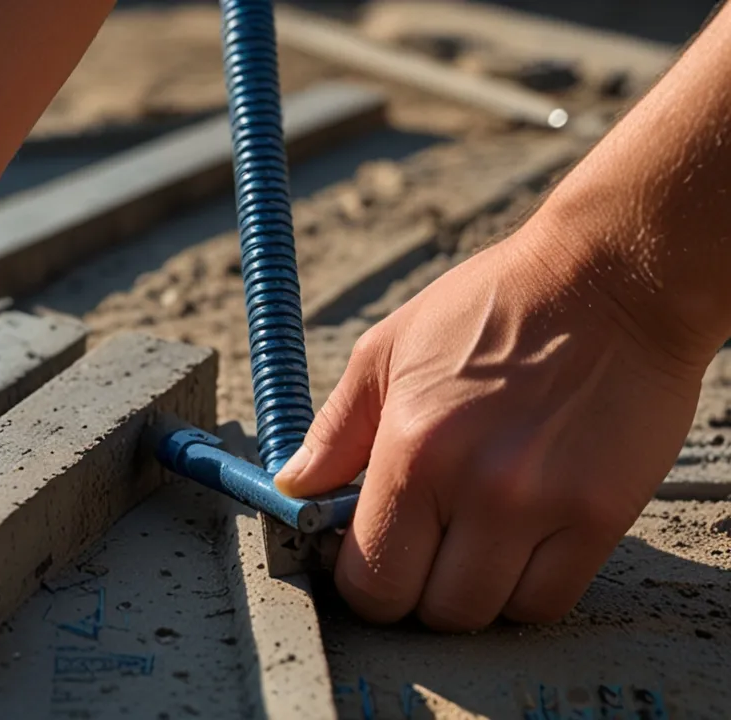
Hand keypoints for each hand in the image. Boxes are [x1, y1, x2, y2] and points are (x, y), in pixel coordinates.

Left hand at [275, 226, 707, 630]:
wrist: (611, 280)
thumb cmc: (492, 308)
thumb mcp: (389, 350)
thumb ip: (336, 431)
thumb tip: (293, 487)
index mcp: (415, 450)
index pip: (369, 579)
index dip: (360, 580)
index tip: (367, 555)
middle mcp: (479, 489)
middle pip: (430, 611)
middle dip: (413, 590)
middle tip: (419, 547)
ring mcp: (547, 508)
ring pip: (490, 614)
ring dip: (470, 591)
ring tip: (470, 536)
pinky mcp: (604, 517)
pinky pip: (551, 601)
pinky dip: (526, 587)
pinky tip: (519, 541)